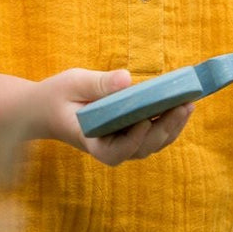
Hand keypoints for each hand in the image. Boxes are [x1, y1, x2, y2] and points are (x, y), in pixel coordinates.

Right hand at [0, 67, 191, 191]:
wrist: (44, 108)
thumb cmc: (55, 96)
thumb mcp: (72, 83)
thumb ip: (99, 83)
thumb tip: (127, 79)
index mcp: (90, 141)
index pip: (115, 152)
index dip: (133, 140)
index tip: (145, 121)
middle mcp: (108, 148)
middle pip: (142, 148)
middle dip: (165, 128)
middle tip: (183, 105)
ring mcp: (120, 144)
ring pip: (152, 144)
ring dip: (172, 126)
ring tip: (188, 104)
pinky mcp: (128, 135)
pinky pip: (152, 135)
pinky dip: (168, 122)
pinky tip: (183, 104)